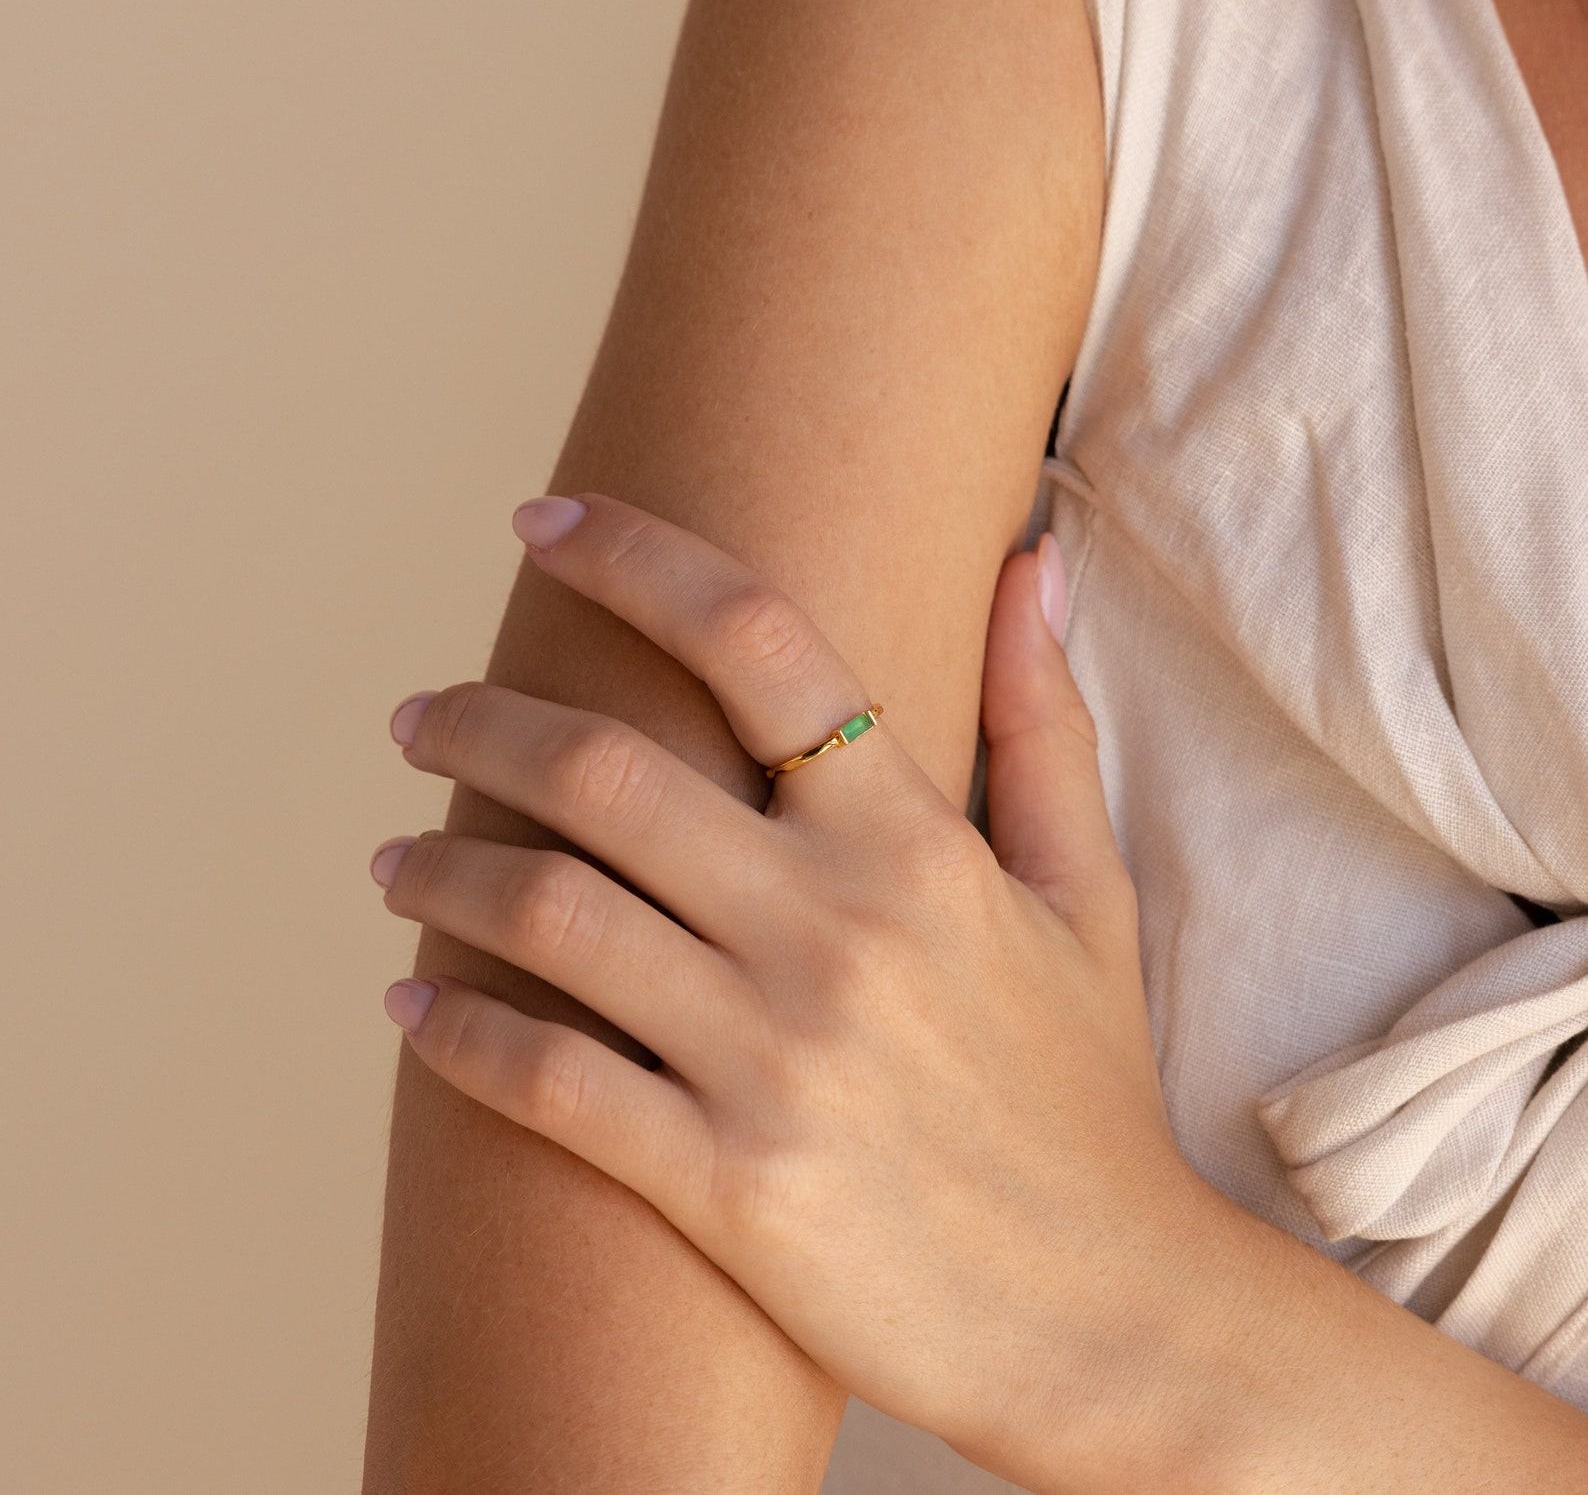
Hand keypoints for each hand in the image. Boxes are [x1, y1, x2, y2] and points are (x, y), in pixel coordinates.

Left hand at [369, 493, 1206, 1481]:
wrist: (1110, 1314)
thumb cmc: (1086, 1092)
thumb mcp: (1085, 893)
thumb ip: (1042, 720)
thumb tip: (1031, 558)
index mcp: (917, 845)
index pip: (758, 643)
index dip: (636, 557)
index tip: (544, 523)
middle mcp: (836, 931)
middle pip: (608, 771)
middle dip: (482, 722)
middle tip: (421, 717)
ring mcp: (775, 1061)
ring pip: (552, 916)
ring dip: (442, 870)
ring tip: (394, 856)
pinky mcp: (728, 1183)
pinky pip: (549, 1083)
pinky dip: (458, 1031)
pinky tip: (411, 1003)